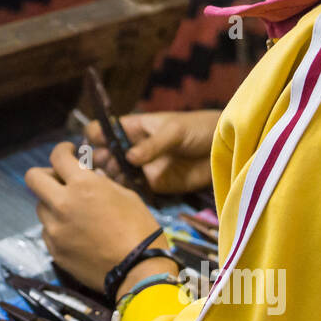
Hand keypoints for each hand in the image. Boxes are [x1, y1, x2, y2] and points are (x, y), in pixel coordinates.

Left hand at [24, 141, 174, 294]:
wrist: (139, 271)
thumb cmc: (140, 229)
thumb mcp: (125, 195)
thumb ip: (100, 182)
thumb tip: (88, 175)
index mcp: (82, 185)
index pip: (58, 156)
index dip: (62, 149)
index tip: (68, 152)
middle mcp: (62, 204)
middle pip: (33, 178)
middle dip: (46, 173)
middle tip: (61, 179)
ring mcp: (55, 229)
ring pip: (40, 206)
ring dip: (52, 202)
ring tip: (73, 210)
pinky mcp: (54, 250)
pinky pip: (48, 230)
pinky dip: (57, 226)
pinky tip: (76, 232)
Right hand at [84, 109, 220, 194]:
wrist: (224, 149)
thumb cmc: (198, 129)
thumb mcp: (174, 131)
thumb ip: (153, 145)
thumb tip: (129, 158)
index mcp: (134, 128)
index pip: (104, 129)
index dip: (95, 136)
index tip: (96, 145)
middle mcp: (132, 148)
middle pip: (104, 155)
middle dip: (99, 161)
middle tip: (105, 167)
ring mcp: (141, 168)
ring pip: (115, 174)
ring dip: (110, 178)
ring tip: (114, 179)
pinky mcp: (153, 185)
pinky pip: (133, 190)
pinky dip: (125, 192)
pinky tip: (125, 192)